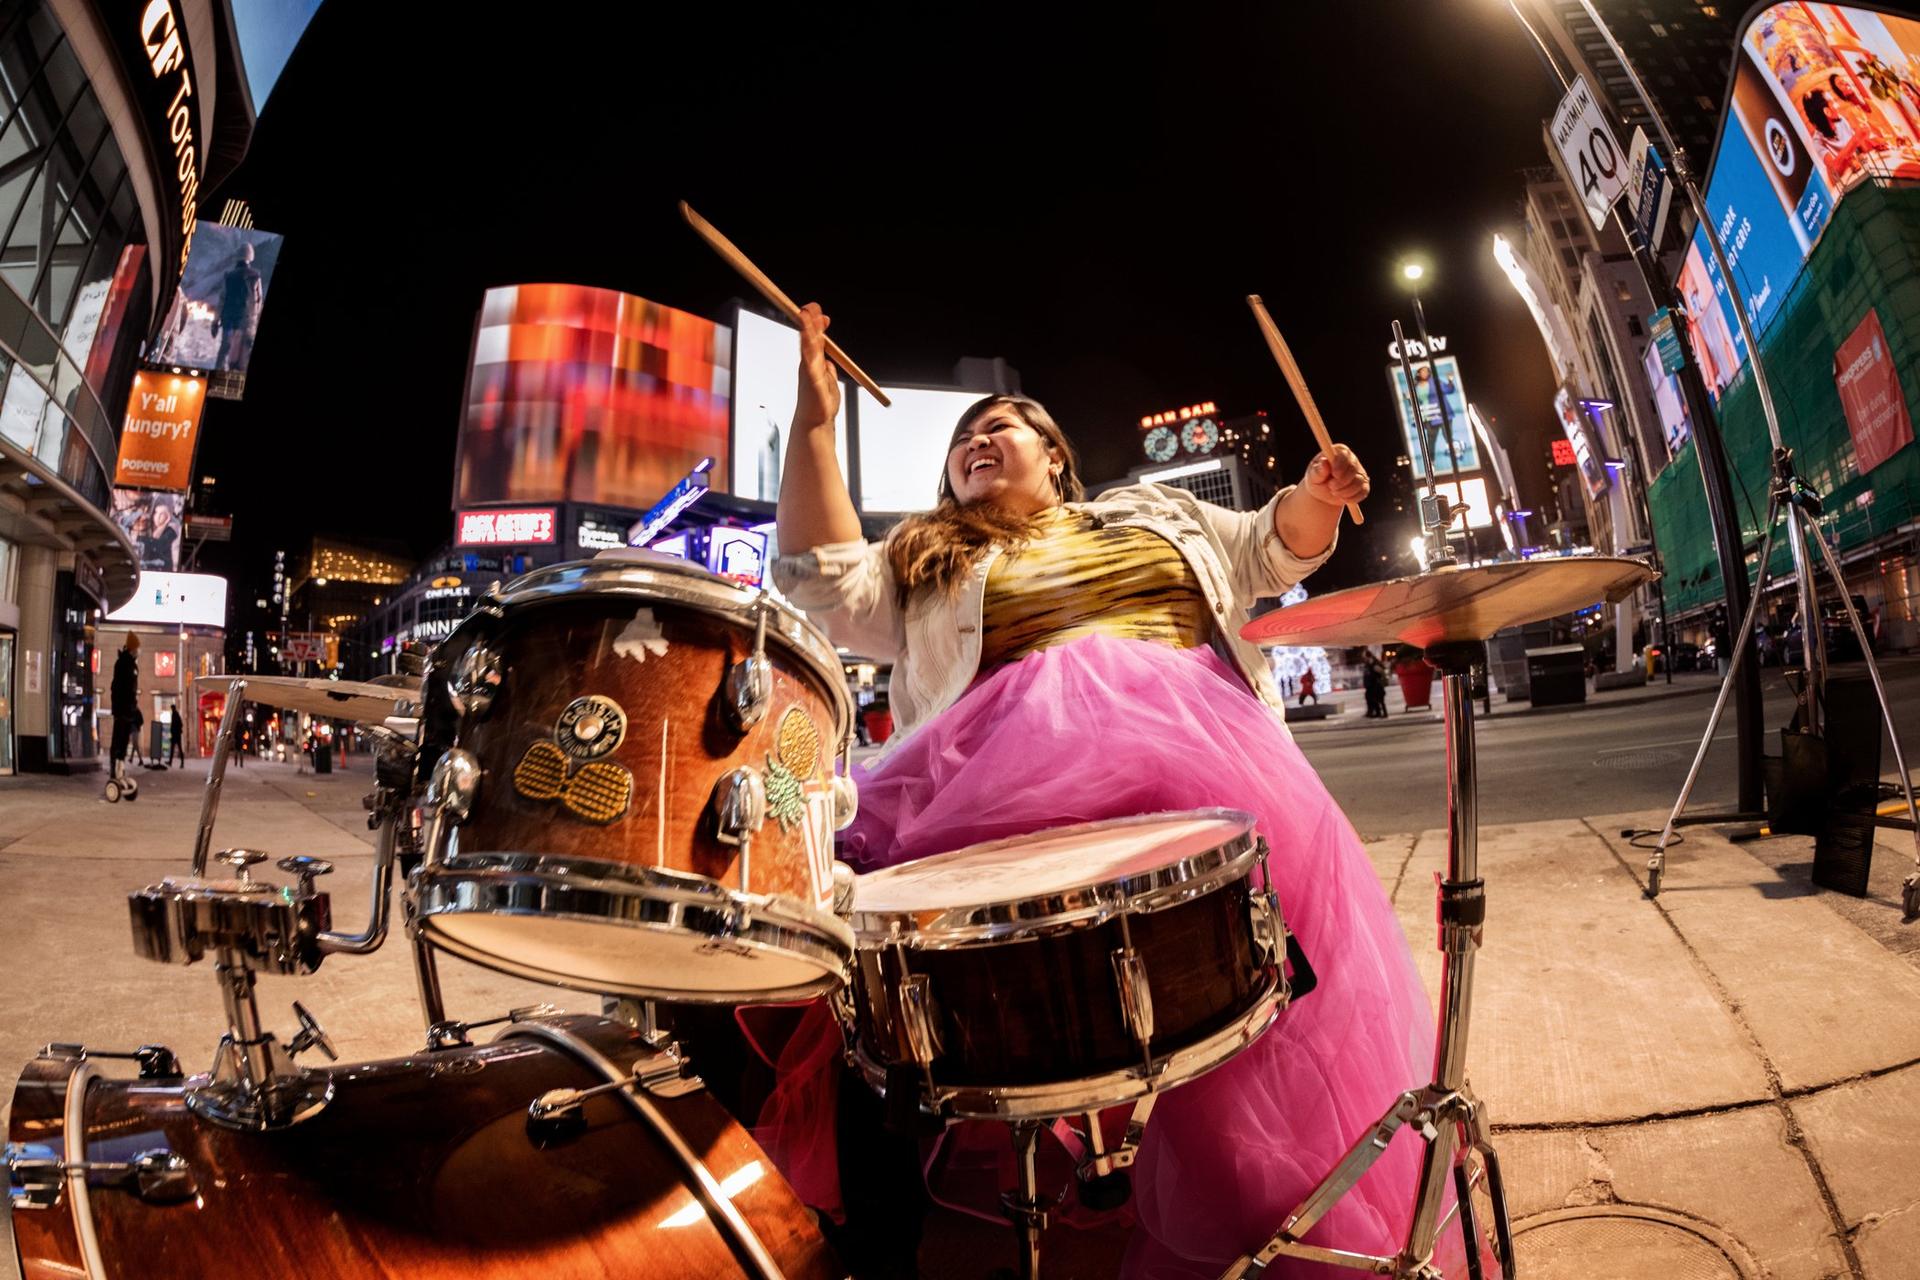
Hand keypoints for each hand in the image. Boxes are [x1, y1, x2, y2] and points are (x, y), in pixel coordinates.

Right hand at [793, 302, 840, 430]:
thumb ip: (827, 367)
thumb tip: (829, 359)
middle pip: (808, 336)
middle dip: (808, 319)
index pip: (813, 338)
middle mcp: (808, 363)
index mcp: (813, 362)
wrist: (816, 423)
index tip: (821, 313)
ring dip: (807, 327)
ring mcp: (808, 370)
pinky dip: (808, 346)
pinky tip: (809, 337)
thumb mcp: (828, 379)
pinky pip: (810, 359)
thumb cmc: (820, 404)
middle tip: (810, 306)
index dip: (816, 324)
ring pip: (807, 344)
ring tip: (805, 313)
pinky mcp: (811, 378)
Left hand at [1302, 444, 1368, 509]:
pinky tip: (1342, 498)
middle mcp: (1351, 460)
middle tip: (1331, 487)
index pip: (1344, 455)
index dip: (1341, 464)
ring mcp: (1359, 472)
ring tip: (1334, 492)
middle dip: (1342, 481)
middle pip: (1353, 469)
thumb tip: (1324, 461)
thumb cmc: (1316, 480)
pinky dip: (1352, 497)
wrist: (1322, 494)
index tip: (1334, 474)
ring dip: (1345, 491)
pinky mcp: (1364, 485)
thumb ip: (1318, 470)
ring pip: (1359, 482)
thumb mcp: (1313, 476)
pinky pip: (1363, 491)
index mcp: (1338, 452)